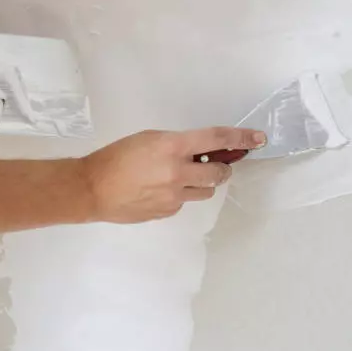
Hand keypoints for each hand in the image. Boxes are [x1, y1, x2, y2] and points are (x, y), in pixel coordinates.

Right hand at [83, 127, 266, 222]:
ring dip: (201, 183)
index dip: (241, 138)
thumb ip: (176, 144)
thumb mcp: (148, 139)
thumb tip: (198, 153)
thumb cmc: (116, 156)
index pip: (216, 140)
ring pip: (206, 192)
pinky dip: (180, 195)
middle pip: (219, 173)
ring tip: (178, 178)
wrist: (93, 189)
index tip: (258, 139)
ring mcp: (174, 196)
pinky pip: (185, 202)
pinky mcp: (168, 212)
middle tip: (210, 164)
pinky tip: (158, 191)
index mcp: (172, 147)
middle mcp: (178, 172)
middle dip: (220, 167)